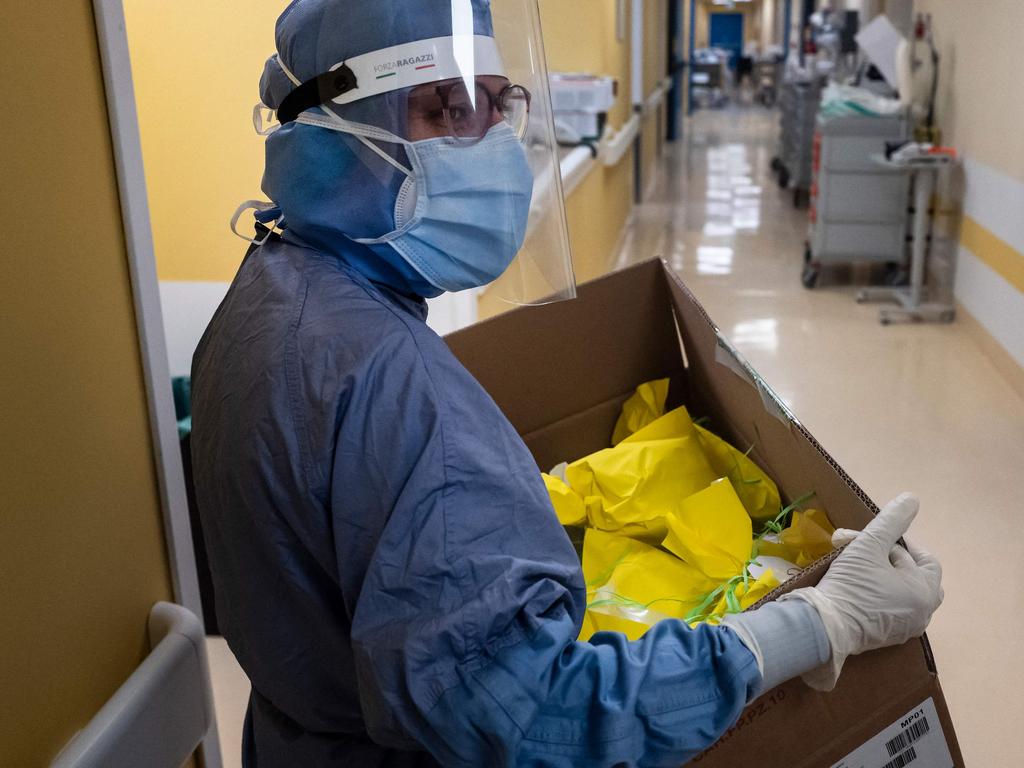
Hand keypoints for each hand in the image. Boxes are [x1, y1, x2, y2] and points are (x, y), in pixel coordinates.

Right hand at [779, 493, 943, 690]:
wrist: (824, 627)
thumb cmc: (851, 585)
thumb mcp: (868, 545)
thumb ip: (891, 521)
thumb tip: (912, 498)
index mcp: (925, 592)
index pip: (925, 559)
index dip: (902, 544)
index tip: (877, 539)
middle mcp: (922, 614)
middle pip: (916, 577)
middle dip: (891, 560)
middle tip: (866, 552)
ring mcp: (905, 629)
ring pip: (902, 593)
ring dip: (884, 576)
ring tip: (859, 567)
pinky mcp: (886, 637)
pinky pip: (891, 609)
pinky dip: (879, 595)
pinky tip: (857, 588)